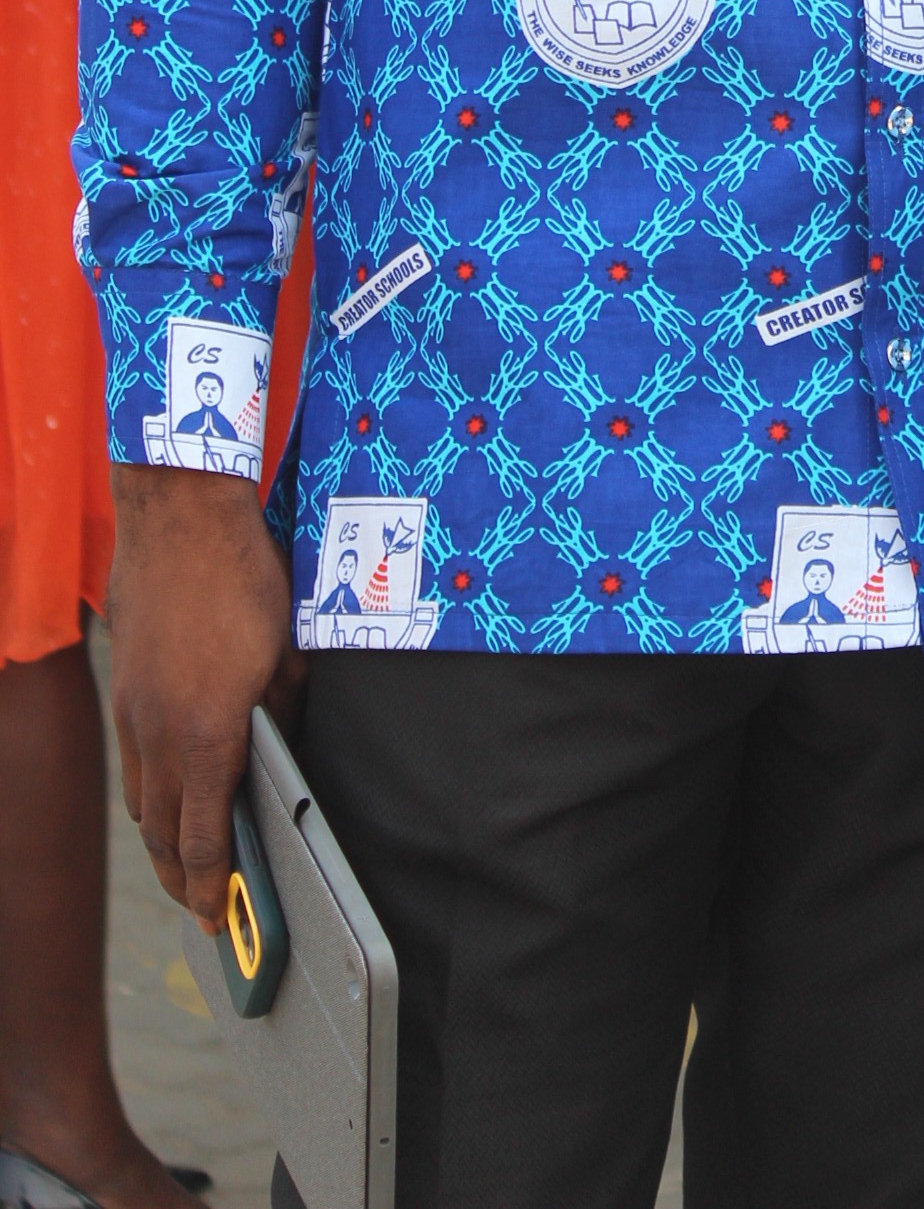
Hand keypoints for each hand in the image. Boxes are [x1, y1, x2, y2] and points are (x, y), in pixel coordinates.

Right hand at [108, 466, 297, 932]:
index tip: (219, 919)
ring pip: (140, 802)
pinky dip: (149, 795)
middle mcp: (159, 735)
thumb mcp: (287, 651)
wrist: (178, 517)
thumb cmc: (244, 577)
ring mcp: (133, 713)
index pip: (202, 836)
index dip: (211, 886)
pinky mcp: (122, 690)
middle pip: (161, 834)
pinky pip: (132, 764)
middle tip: (203, 911)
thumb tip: (284, 754)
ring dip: (161, 841)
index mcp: (207, 732)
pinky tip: (168, 797)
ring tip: (184, 866)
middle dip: (181, 880)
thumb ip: (285, 712)